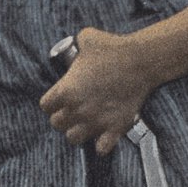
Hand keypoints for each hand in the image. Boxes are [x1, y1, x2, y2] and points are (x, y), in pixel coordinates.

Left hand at [38, 26, 152, 156]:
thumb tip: (77, 45)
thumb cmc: (114, 48)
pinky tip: (103, 134)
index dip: (51, 102)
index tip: (58, 98)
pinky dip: (101, 144)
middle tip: (72, 109)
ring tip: (84, 122)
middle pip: (57, 124)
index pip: (45, 106)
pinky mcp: (115, 128)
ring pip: (73, 138)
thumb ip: (76, 44)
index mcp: (67, 90)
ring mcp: (96, 121)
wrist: (141, 60)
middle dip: (62, 116)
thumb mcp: (87, 38)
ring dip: (77, 131)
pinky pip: (101, 149)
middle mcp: (78, 109)